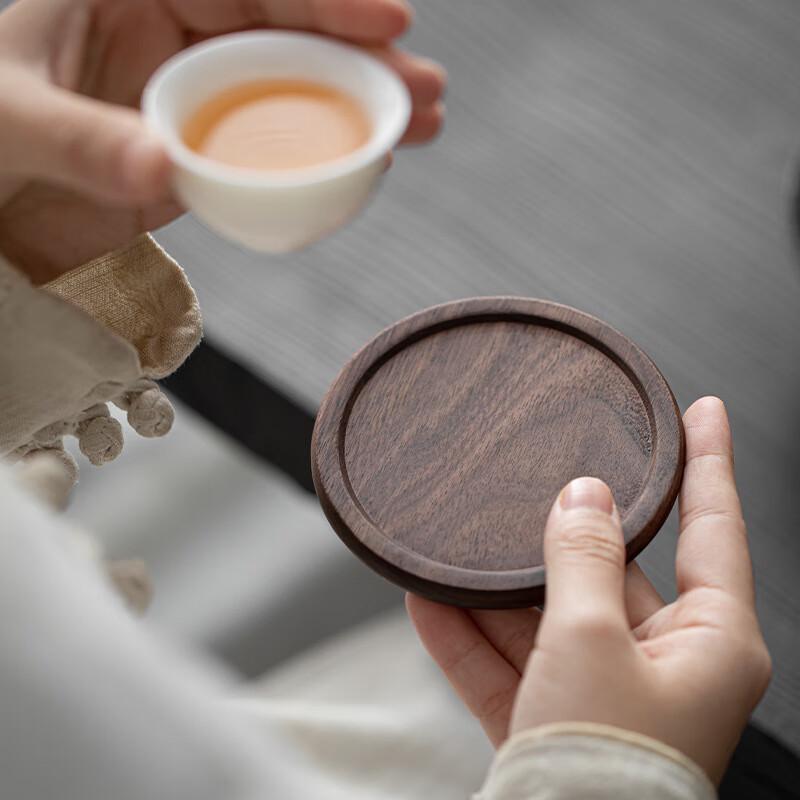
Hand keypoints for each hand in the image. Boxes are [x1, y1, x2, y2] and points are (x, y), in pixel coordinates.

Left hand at [0, 0, 444, 281]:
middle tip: (426, 89)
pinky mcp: (201, 149)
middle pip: (285, 33)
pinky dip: (321, 154)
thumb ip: (83, 138)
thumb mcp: (10, 120)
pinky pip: (271, 146)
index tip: (389, 20)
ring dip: (358, 107)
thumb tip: (167, 167)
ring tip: (421, 126)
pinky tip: (368, 161)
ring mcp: (192, 93)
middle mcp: (171, 30)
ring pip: (290, 89)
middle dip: (361, 58)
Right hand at [407, 397, 770, 783]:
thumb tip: (583, 495)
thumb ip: (584, 557)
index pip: (714, 528)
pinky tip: (425, 601)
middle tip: (530, 488)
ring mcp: (607, 692)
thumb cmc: (606, 767)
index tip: (703, 410)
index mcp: (710, 641)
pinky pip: (511, 662)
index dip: (709, 461)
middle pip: (613, 572)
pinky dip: (469, 636)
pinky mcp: (555, 719)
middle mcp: (665, 664)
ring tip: (454, 547)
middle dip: (562, 537)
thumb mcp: (591, 638)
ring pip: (551, 617)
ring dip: (498, 591)